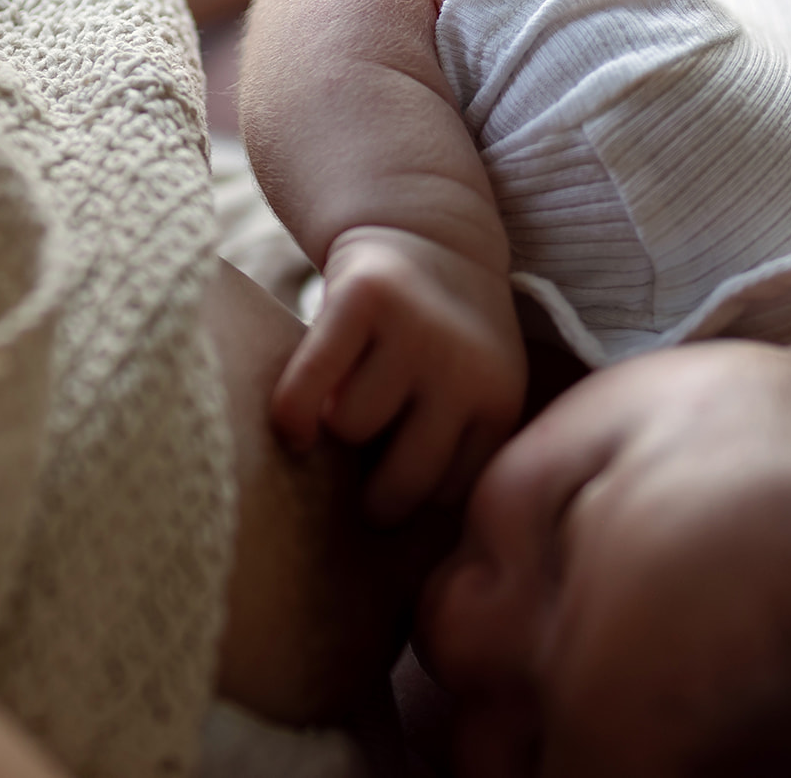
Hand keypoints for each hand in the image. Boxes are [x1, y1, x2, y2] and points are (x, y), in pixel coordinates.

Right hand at [273, 226, 526, 524]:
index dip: (417, 496)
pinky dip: (290, 418)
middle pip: (403, 481)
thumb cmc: (441, 335)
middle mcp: (466, 366)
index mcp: (500, 399)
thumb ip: (452, 447)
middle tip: (363, 483)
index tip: (402, 488)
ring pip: (350, 431)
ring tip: (345, 404)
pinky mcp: (364, 297)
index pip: (450, 495)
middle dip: (374, 494)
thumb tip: (398, 564)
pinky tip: (293, 427)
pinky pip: (306, 392)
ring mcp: (415, 330)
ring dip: (335, 429)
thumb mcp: (475, 385)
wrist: (426, 226)